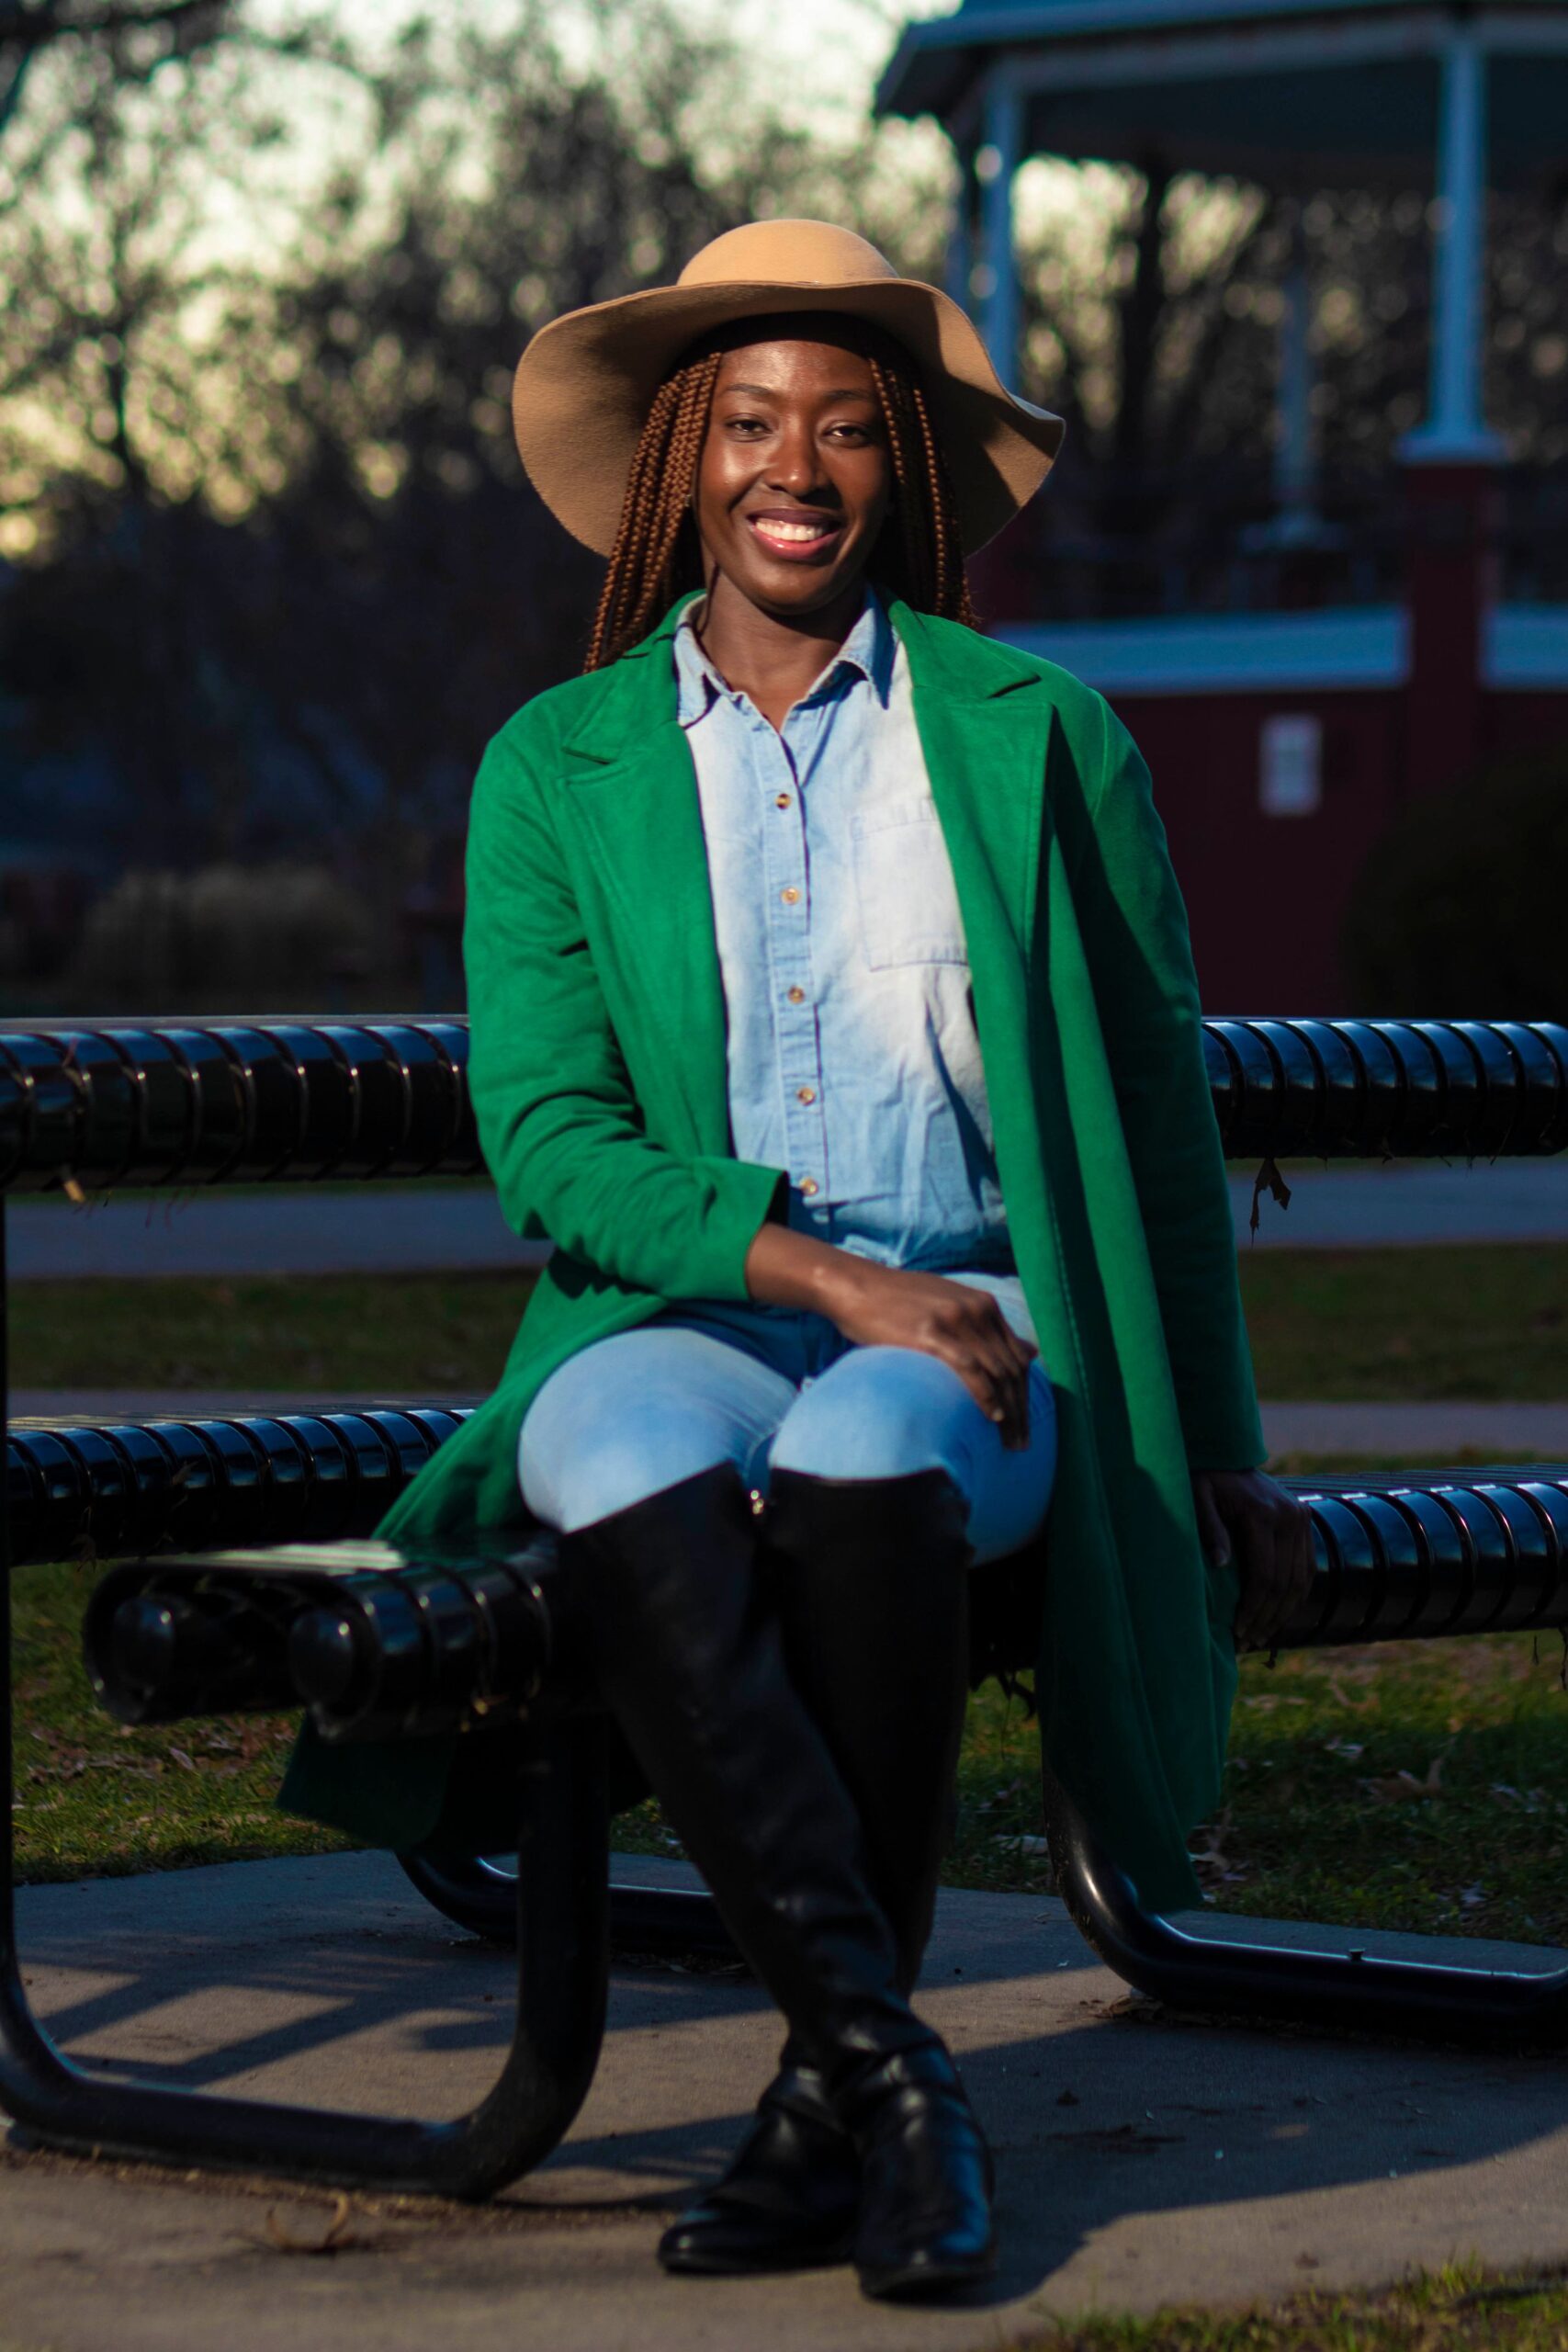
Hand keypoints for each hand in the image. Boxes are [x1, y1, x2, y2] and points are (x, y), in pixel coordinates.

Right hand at [823, 1260, 1038, 1448]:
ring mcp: (955, 1320)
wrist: (857, 1286)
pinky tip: (992, 1417)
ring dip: (1009, 1413)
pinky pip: (969, 1369)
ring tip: (1009, 1442)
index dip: (1025, 1394)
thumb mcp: (950, 1306)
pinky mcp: (931, 1333)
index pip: (1018, 1356)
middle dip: (1021, 1410)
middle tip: (1021, 1444)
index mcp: (984, 1304)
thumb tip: (1032, 1351)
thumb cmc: (899, 1302)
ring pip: (997, 1372)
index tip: (1023, 1424)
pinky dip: (986, 1396)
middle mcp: (977, 1310)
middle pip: (1012, 1368)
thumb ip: (987, 1328)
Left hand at [1192, 1468, 1315, 1652]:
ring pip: (1301, 1579)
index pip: (1265, 1576)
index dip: (1253, 1608)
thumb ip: (1210, 1530)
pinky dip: (1297, 1595)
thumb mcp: (1198, 1498)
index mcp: (1263, 1514)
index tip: (1238, 1631)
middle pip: (1285, 1583)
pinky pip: (1307, 1567)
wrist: (1229, 1453)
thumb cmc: (1206, 1479)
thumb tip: (1221, 1566)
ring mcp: (1302, 1518)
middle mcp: (1290, 1517)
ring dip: (1284, 1613)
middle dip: (1267, 1618)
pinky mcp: (1305, 1520)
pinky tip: (1280, 1614)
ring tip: (1263, 1636)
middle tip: (1249, 1642)